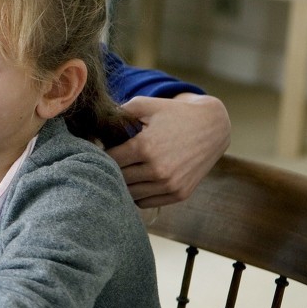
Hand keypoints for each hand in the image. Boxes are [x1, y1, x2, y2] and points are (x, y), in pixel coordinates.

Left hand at [106, 93, 229, 207]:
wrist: (212, 126)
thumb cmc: (174, 113)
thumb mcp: (145, 105)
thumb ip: (117, 113)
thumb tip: (94, 127)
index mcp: (144, 146)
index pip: (108, 160)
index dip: (101, 155)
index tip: (103, 149)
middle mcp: (157, 169)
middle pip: (117, 178)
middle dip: (111, 169)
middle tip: (114, 160)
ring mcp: (169, 184)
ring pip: (129, 194)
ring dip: (123, 184)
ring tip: (125, 170)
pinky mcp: (179, 194)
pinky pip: (145, 202)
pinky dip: (138, 194)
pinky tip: (139, 180)